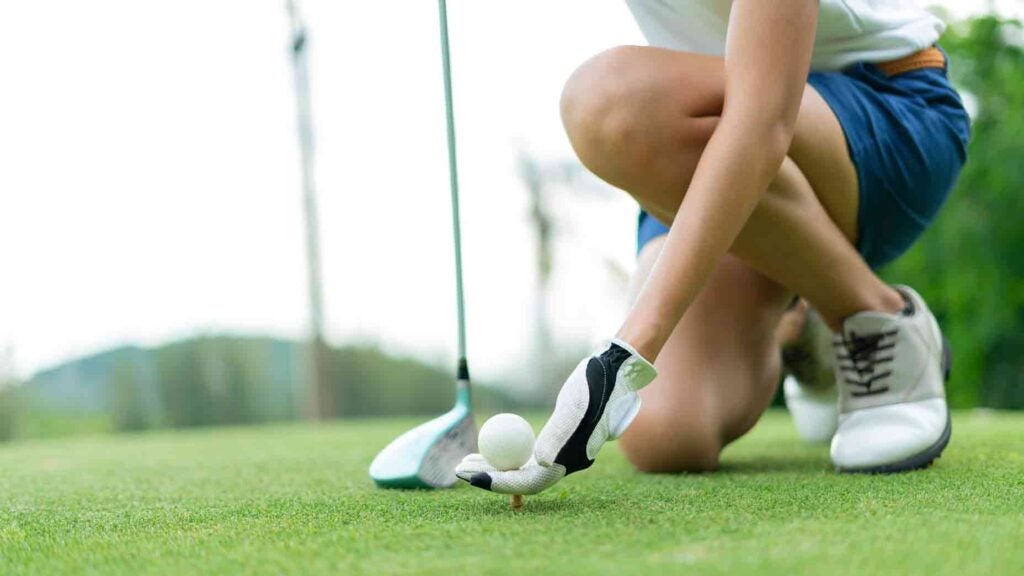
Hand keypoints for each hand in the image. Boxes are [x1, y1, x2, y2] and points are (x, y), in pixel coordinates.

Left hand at [455, 339, 655, 494]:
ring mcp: (559, 453)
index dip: (498, 483)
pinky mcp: (554, 442)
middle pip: (520, 479)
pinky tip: (485, 448)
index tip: (471, 477)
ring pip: (519, 469)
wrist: (612, 372)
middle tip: (459, 470)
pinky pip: (523, 456)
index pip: (529, 481)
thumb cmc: (594, 386)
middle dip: (489, 477)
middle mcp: (564, 462)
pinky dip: (502, 454)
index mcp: (571, 460)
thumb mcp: (576, 407)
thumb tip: (541, 462)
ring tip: (465, 461)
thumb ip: (559, 435)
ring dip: (492, 467)